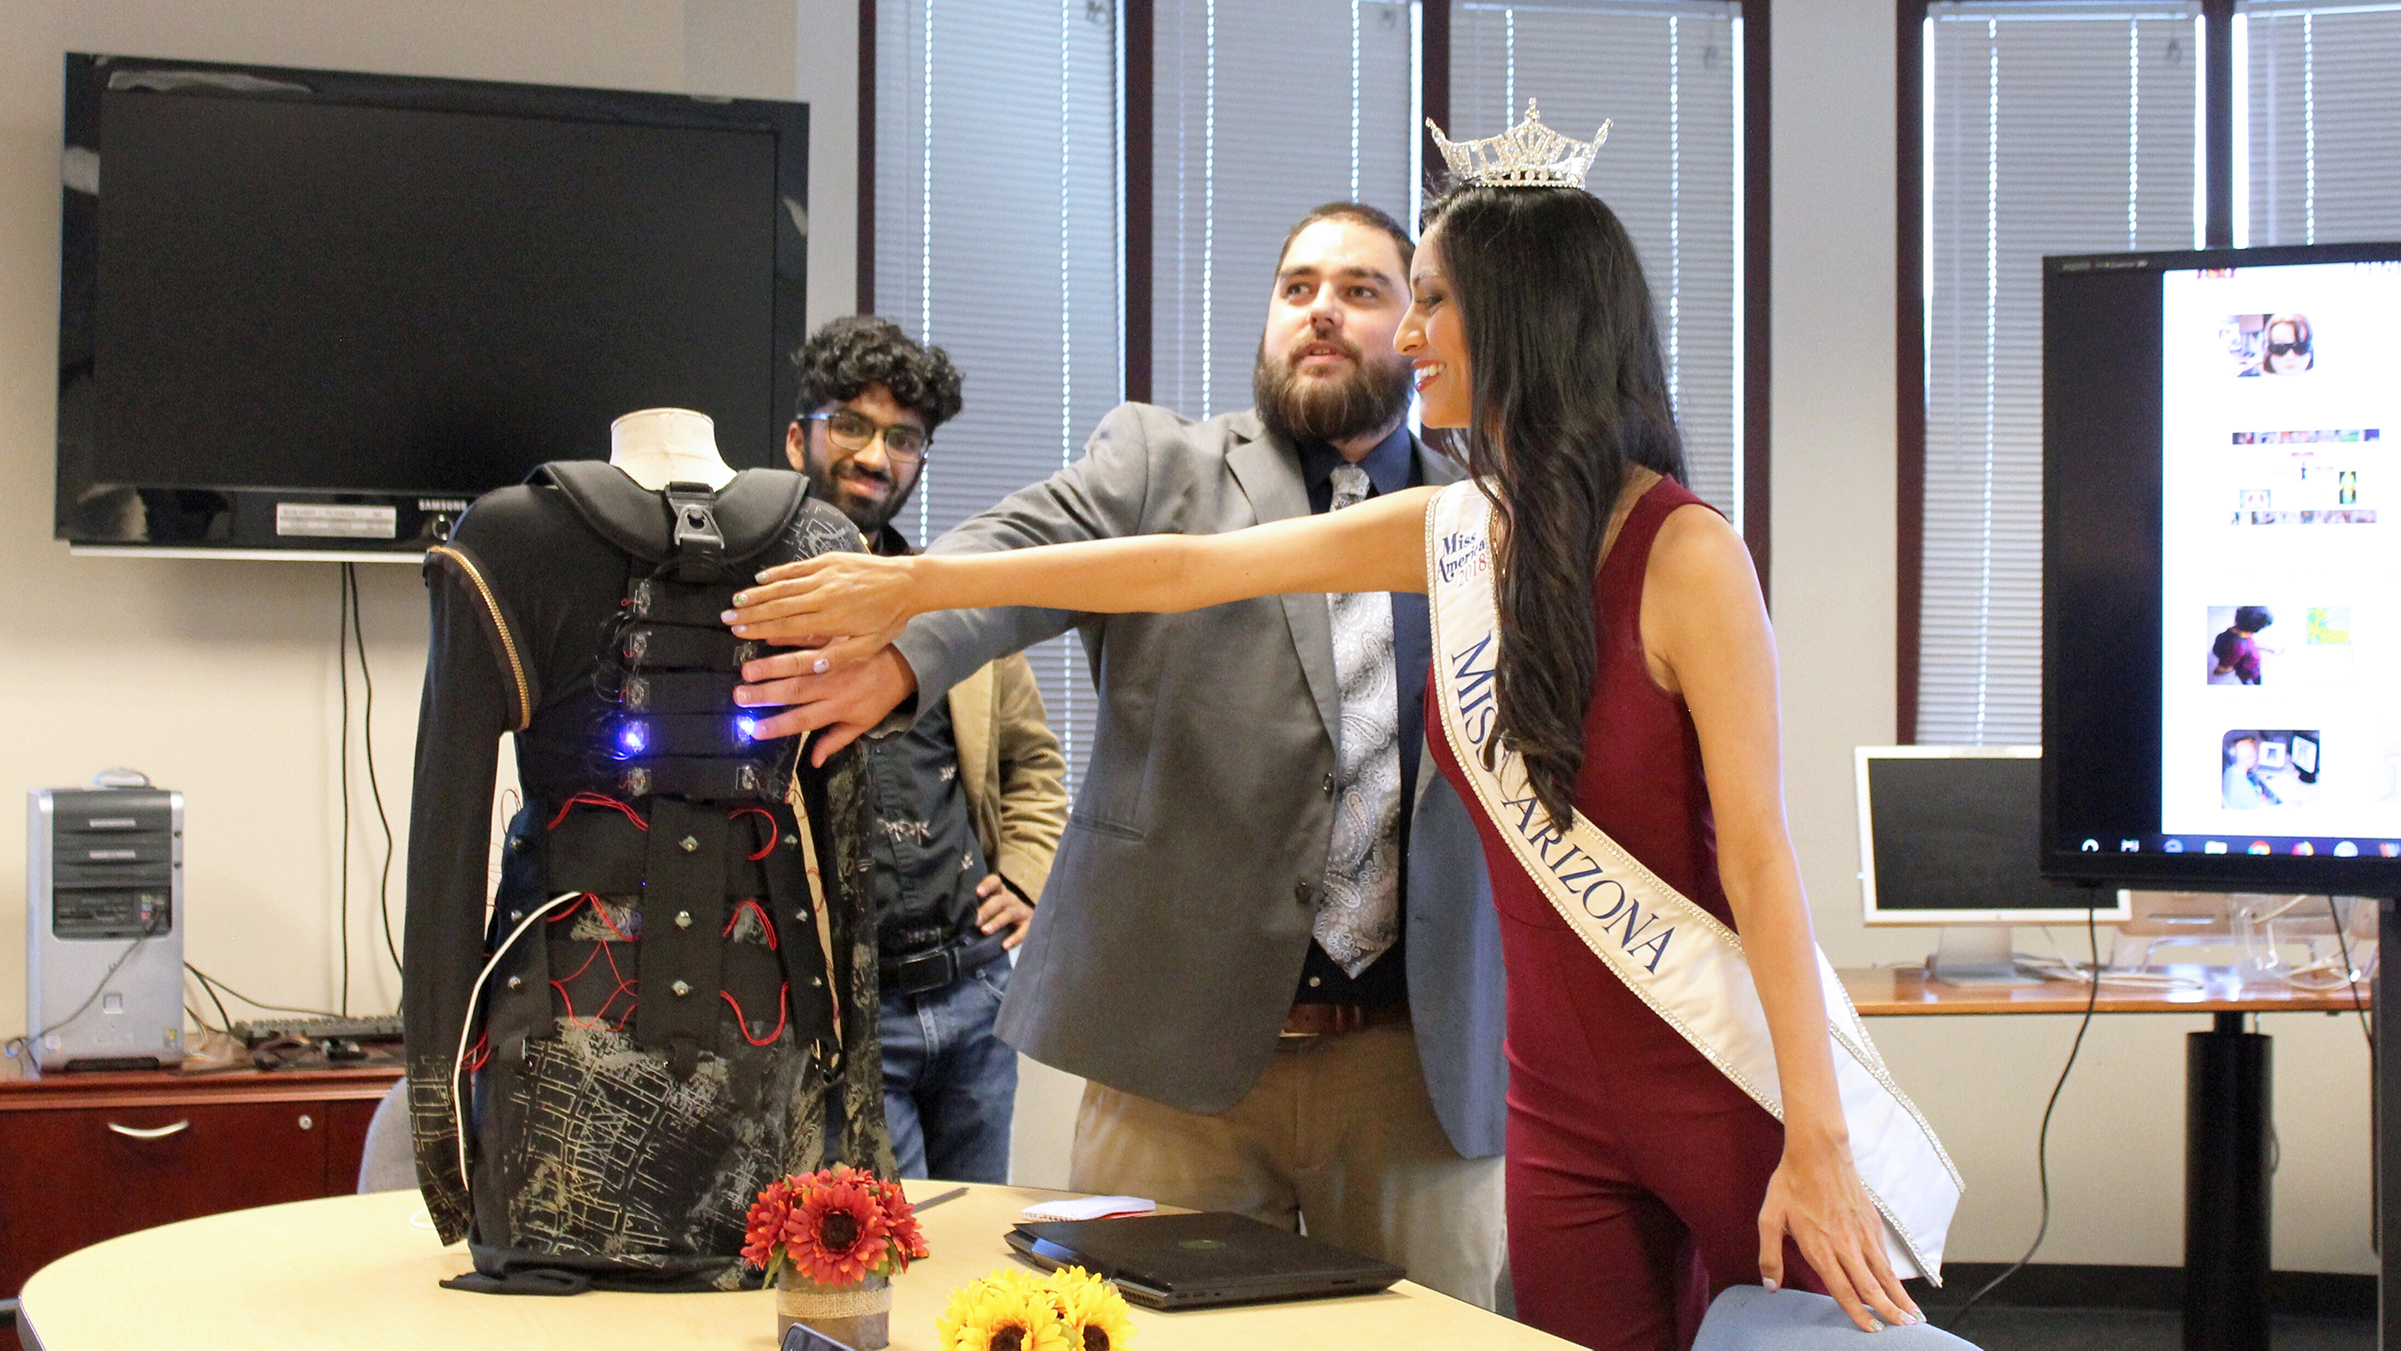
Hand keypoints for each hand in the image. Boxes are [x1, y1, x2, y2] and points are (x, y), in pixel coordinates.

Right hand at [725, 553, 918, 663]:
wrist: (909, 583)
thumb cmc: (890, 619)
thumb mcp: (869, 646)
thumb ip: (839, 657)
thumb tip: (811, 665)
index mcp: (832, 619)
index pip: (786, 625)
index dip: (759, 629)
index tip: (738, 633)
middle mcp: (824, 595)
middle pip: (778, 605)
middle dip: (750, 613)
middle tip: (726, 619)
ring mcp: (826, 575)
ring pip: (784, 585)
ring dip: (757, 593)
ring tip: (735, 601)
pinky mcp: (830, 560)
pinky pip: (798, 567)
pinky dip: (778, 573)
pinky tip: (761, 578)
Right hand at [733, 647, 918, 761]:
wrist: (903, 665)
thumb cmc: (877, 698)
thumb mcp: (862, 724)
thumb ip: (835, 740)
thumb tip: (812, 761)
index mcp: (838, 707)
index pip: (804, 720)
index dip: (779, 726)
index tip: (754, 730)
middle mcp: (834, 684)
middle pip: (796, 691)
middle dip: (766, 695)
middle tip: (740, 696)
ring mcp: (834, 660)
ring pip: (799, 664)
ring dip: (771, 667)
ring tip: (747, 670)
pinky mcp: (836, 639)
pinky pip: (809, 637)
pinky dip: (787, 638)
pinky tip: (766, 638)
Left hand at [973, 874, 1034, 948]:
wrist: (1028, 920)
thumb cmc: (1002, 912)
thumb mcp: (993, 906)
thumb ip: (979, 908)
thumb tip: (956, 917)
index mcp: (1000, 892)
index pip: (995, 882)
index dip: (987, 885)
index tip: (978, 892)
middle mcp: (1011, 900)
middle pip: (1000, 901)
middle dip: (987, 909)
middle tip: (975, 920)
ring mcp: (1021, 911)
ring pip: (1009, 914)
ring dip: (996, 922)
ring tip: (984, 931)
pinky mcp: (1029, 925)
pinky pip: (1023, 931)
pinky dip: (1014, 938)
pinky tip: (1005, 945)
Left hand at [1757, 1134, 1923, 1332]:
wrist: (1818, 1151)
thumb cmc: (1791, 1184)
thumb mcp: (1769, 1219)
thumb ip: (1769, 1255)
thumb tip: (1770, 1285)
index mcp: (1820, 1248)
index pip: (1843, 1289)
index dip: (1858, 1313)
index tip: (1872, 1331)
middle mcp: (1846, 1245)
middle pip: (1872, 1286)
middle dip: (1889, 1311)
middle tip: (1906, 1330)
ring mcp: (1862, 1233)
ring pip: (1885, 1272)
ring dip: (1900, 1296)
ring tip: (1914, 1316)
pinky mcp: (1872, 1221)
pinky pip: (1884, 1254)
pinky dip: (1894, 1274)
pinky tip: (1897, 1285)